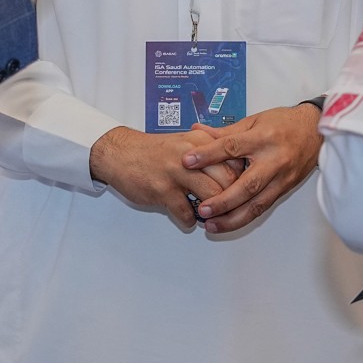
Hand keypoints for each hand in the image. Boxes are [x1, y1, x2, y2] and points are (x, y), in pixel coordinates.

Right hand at [89, 127, 239, 230]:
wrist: (121, 154)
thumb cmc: (157, 152)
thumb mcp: (187, 143)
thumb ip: (212, 154)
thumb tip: (237, 172)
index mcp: (201, 141)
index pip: (235, 162)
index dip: (241, 180)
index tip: (240, 191)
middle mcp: (192, 155)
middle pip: (228, 180)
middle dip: (232, 199)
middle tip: (228, 209)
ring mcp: (177, 173)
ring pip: (212, 197)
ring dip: (214, 212)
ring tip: (210, 216)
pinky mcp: (163, 190)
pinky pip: (186, 212)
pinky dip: (190, 221)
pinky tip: (188, 218)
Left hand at [181, 105, 322, 234]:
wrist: (317, 131)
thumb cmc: (285, 122)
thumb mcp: (254, 120)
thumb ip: (225, 131)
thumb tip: (197, 130)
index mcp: (263, 137)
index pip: (232, 147)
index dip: (208, 155)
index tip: (187, 161)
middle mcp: (274, 159)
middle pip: (247, 185)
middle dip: (223, 200)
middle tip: (202, 208)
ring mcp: (282, 177)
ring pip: (257, 204)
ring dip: (233, 218)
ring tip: (211, 224)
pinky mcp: (285, 188)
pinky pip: (263, 207)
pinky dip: (245, 217)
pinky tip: (229, 222)